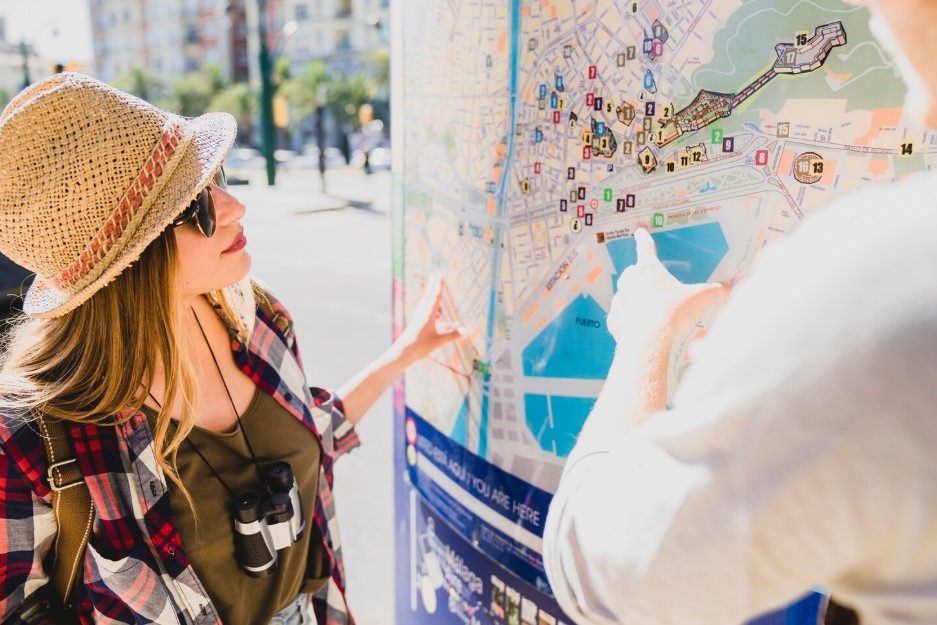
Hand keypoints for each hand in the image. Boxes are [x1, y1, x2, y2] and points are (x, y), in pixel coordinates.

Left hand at [396, 273, 467, 365]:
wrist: (401, 353)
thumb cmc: (419, 348)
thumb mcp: (438, 342)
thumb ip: (452, 336)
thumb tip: (467, 331)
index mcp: (427, 316)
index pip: (435, 298)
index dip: (439, 286)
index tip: (440, 275)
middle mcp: (421, 314)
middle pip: (428, 296)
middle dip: (433, 284)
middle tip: (436, 273)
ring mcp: (417, 317)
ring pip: (423, 300)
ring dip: (428, 290)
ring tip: (429, 282)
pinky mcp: (415, 322)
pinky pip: (420, 307)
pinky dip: (423, 300)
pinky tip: (424, 301)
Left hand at [607, 228, 730, 343]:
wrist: (648, 343)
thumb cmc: (672, 314)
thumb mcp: (700, 299)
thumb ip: (716, 290)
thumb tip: (730, 287)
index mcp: (648, 270)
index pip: (645, 248)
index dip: (643, 238)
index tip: (639, 231)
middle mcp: (630, 282)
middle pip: (633, 273)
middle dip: (642, 277)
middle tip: (655, 288)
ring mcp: (620, 301)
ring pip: (624, 294)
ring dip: (634, 299)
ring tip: (650, 311)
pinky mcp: (614, 321)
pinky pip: (620, 317)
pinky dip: (627, 320)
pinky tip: (639, 327)